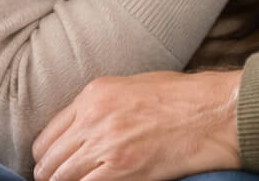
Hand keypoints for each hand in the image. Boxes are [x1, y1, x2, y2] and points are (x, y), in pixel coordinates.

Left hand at [32, 70, 241, 180]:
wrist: (213, 111)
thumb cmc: (182, 97)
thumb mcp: (134, 86)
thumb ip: (101, 105)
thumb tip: (81, 129)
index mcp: (94, 94)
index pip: (48, 134)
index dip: (45, 156)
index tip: (49, 165)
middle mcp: (94, 117)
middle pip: (50, 159)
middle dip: (49, 176)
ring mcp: (106, 145)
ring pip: (62, 178)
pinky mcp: (122, 169)